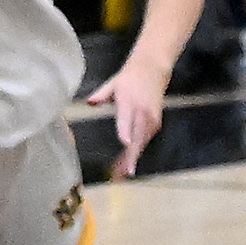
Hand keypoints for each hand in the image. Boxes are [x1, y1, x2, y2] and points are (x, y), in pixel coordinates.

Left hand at [88, 58, 169, 177]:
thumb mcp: (113, 84)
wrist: (152, 71)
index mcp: (129, 103)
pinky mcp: (155, 123)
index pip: (127, 120)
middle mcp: (142, 113)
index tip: (125, 143)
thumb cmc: (129, 79)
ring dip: (132, 158)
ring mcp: (151, 119)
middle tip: (120, 173)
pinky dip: (137, 152)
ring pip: (141, 143)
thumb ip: (101, 95)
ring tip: (121, 173)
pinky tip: (128, 161)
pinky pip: (145, 140)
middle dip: (129, 157)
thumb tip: (89, 102)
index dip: (126, 132)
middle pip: (136, 138)